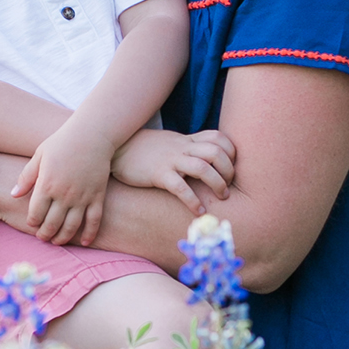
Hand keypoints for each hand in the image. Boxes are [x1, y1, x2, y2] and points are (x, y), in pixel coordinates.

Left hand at [11, 122, 114, 246]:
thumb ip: (26, 176)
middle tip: (42, 237)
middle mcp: (64, 194)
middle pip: (52, 224)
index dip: (32, 222)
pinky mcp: (97, 196)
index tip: (32, 224)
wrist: (92, 134)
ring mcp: (82, 197)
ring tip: (57, 241)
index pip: (35, 213)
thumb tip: (13, 194)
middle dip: (45, 234)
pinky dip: (89, 234)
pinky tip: (83, 242)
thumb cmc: (62, 142)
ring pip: (71, 226)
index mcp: (46, 184)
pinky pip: (94, 221)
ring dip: (63, 237)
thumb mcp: (39, 155)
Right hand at [111, 127, 235, 214]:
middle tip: (229, 186)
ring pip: (203, 168)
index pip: (218, 138)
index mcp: (187, 140)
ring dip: (217, 184)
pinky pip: (180, 187)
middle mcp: (182, 148)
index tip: (232, 167)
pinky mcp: (158, 174)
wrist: (117, 150)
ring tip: (221, 197)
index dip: (231, 152)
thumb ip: (188, 148)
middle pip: (216, 152)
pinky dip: (193, 200)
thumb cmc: (145, 150)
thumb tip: (206, 160)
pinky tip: (199, 211)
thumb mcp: (170, 143)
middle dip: (229, 170)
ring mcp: (171, 160)